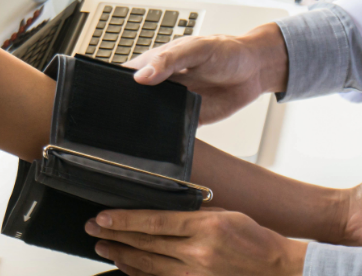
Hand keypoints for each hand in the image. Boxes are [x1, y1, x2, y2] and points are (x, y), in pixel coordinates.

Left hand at [84, 209, 304, 275]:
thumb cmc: (262, 245)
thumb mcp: (231, 217)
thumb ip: (197, 215)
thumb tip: (166, 213)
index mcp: (208, 228)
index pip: (155, 222)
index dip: (125, 220)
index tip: (104, 217)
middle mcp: (199, 254)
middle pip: (146, 243)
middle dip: (115, 235)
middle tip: (94, 229)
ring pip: (149, 265)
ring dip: (122, 255)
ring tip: (104, 247)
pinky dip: (140, 273)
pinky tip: (127, 265)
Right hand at [126, 23, 287, 124]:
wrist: (254, 71)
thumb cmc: (226, 52)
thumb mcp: (197, 49)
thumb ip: (169, 61)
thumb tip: (141, 76)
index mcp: (158, 63)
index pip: (129, 74)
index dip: (116, 83)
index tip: (108, 95)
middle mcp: (164, 84)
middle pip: (137, 99)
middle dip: (128, 109)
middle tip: (121, 118)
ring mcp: (176, 102)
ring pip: (153, 117)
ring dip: (147, 125)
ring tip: (138, 131)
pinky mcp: (190, 119)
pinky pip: (175, 130)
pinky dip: (168, 136)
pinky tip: (163, 140)